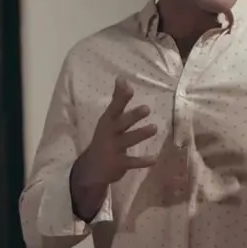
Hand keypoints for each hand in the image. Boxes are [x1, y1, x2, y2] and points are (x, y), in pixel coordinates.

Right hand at [70, 78, 156, 219]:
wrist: (91, 168)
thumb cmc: (104, 139)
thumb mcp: (108, 120)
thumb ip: (117, 101)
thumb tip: (123, 79)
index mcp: (107, 122)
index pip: (114, 107)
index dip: (120, 96)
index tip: (126, 84)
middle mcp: (110, 133)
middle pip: (121, 123)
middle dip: (133, 116)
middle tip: (147, 109)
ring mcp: (114, 149)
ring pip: (129, 140)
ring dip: (141, 134)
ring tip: (154, 128)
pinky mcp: (119, 163)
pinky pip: (132, 162)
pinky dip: (143, 161)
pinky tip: (154, 159)